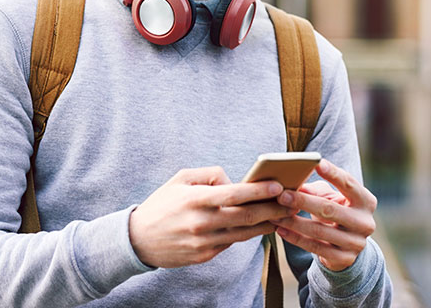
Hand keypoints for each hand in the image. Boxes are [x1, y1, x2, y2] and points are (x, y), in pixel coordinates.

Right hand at [129, 167, 296, 267]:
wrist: (138, 239)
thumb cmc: (162, 203)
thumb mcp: (181, 179)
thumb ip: (209, 174)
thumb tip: (234, 182)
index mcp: (195, 199)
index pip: (233, 194)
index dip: (258, 191)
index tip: (278, 186)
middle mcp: (201, 223)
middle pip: (245, 217)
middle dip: (272, 209)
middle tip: (291, 202)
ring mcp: (204, 243)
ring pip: (243, 234)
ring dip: (266, 224)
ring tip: (283, 215)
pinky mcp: (204, 256)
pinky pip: (231, 243)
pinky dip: (247, 235)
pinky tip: (260, 227)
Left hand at [272, 159, 377, 271]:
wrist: (346, 245)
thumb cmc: (335, 211)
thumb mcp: (331, 198)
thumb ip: (315, 189)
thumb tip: (292, 182)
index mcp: (366, 201)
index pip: (349, 184)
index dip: (334, 174)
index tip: (317, 163)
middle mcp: (365, 223)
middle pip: (330, 209)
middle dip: (303, 202)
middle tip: (282, 195)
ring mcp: (356, 243)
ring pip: (320, 231)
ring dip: (293, 222)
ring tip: (274, 213)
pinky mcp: (344, 259)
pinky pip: (315, 247)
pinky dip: (295, 238)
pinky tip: (280, 229)